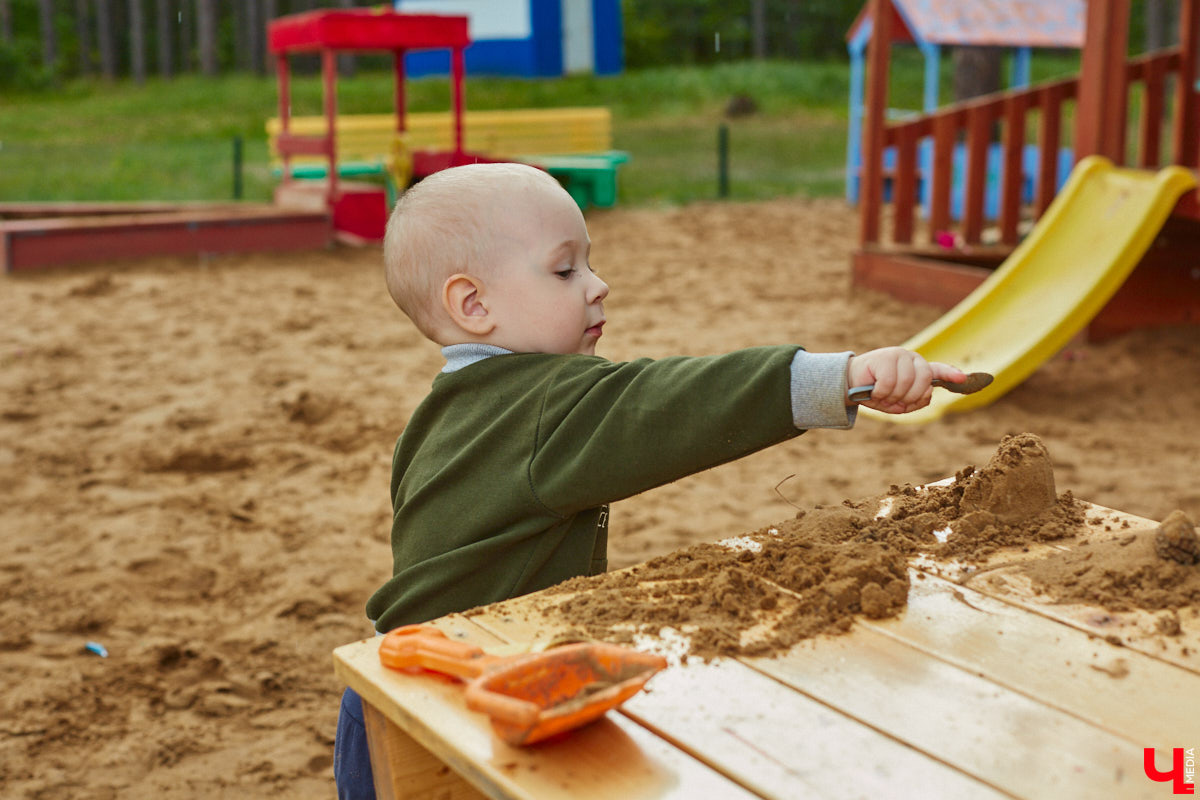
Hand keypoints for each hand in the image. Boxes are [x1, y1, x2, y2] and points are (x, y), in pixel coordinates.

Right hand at [847, 347, 965, 413]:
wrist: (850, 384)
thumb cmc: (876, 393)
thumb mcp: (898, 402)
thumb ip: (915, 401)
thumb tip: (927, 396)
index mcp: (917, 369)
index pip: (938, 370)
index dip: (951, 374)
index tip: (962, 378)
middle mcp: (911, 359)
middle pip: (924, 381)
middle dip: (910, 397)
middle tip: (895, 402)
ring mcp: (898, 355)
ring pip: (906, 383)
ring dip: (892, 397)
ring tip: (882, 397)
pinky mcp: (884, 357)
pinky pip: (890, 382)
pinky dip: (881, 393)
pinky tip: (874, 391)